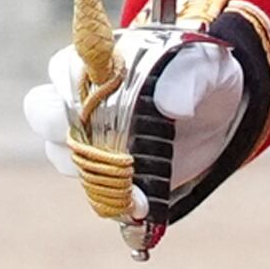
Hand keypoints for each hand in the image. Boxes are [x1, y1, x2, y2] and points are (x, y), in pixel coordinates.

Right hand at [25, 18, 248, 225]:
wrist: (224, 113)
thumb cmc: (205, 75)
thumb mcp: (206, 66)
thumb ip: (188, 78)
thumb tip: (171, 105)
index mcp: (99, 65)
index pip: (62, 71)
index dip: (70, 87)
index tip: (98, 100)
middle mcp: (84, 102)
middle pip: (45, 115)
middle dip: (64, 131)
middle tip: (101, 142)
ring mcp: (94, 141)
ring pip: (64, 156)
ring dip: (90, 171)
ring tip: (131, 182)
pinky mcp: (113, 174)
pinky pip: (97, 190)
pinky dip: (114, 199)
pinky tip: (143, 203)